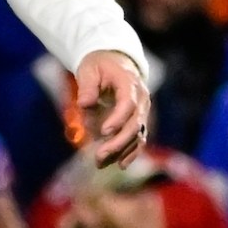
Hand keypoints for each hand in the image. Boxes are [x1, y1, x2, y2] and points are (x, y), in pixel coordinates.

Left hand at [69, 49, 150, 167]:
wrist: (115, 62)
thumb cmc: (99, 65)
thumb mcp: (89, 70)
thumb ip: (87, 87)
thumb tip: (85, 104)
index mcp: (129, 83)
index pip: (128, 104)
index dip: (118, 118)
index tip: (104, 131)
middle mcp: (141, 98)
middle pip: (135, 124)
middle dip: (118, 142)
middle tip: (99, 156)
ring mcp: (142, 111)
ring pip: (138, 135)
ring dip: (121, 151)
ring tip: (101, 163)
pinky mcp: (139, 120)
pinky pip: (138, 138)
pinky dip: (131, 151)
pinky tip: (120, 164)